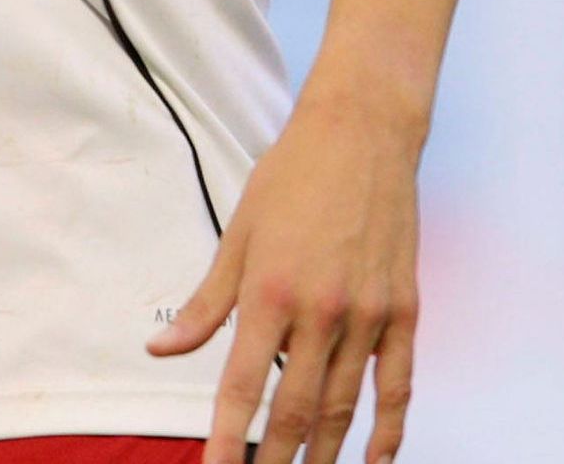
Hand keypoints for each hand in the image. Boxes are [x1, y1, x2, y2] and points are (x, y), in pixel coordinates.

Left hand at [149, 84, 421, 463]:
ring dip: (324, 455)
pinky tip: (374, 459)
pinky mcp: (404, 309)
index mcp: (269, 291)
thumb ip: (204, 304)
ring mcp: (368, 313)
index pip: (240, 387)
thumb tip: (159, 351)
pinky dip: (388, 429)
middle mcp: (320, 310)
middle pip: (295, 410)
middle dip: (276, 461)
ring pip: (344, 406)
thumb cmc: (291, 179)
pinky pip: (398, 384)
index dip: (226, 442)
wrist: (363, 133)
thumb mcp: (238, 236)